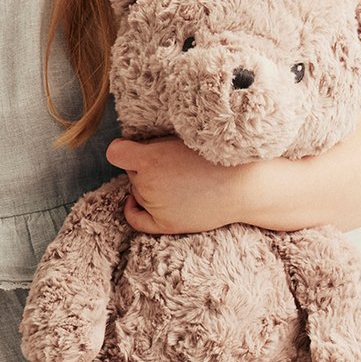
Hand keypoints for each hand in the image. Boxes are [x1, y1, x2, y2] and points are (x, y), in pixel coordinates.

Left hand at [105, 136, 257, 234]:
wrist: (244, 186)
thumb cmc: (218, 157)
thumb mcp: (185, 137)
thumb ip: (156, 143)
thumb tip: (133, 149)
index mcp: (150, 158)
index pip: (116, 153)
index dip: (123, 149)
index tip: (131, 148)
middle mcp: (147, 183)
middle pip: (133, 172)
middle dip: (146, 166)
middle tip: (173, 163)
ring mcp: (155, 205)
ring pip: (138, 190)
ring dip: (148, 185)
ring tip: (178, 179)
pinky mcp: (165, 224)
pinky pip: (136, 219)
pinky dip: (132, 209)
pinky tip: (133, 202)